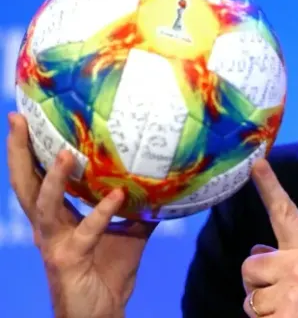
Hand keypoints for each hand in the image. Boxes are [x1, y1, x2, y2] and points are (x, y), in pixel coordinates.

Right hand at [6, 113, 157, 317]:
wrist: (102, 316)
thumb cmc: (109, 274)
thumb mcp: (128, 234)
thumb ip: (139, 209)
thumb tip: (163, 182)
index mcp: (56, 218)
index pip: (36, 178)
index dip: (28, 150)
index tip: (23, 118)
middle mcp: (47, 228)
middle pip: (25, 184)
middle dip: (19, 152)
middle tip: (16, 119)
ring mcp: (54, 244)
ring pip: (44, 205)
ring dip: (53, 178)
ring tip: (63, 152)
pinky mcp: (68, 260)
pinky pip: (85, 233)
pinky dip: (100, 213)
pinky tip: (117, 196)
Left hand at [241, 159, 297, 317]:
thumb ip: (286, 259)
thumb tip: (255, 252)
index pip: (287, 214)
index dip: (270, 187)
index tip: (257, 164)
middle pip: (249, 266)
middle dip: (257, 284)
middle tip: (284, 296)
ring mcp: (290, 293)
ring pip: (248, 298)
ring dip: (262, 308)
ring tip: (290, 311)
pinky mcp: (282, 317)